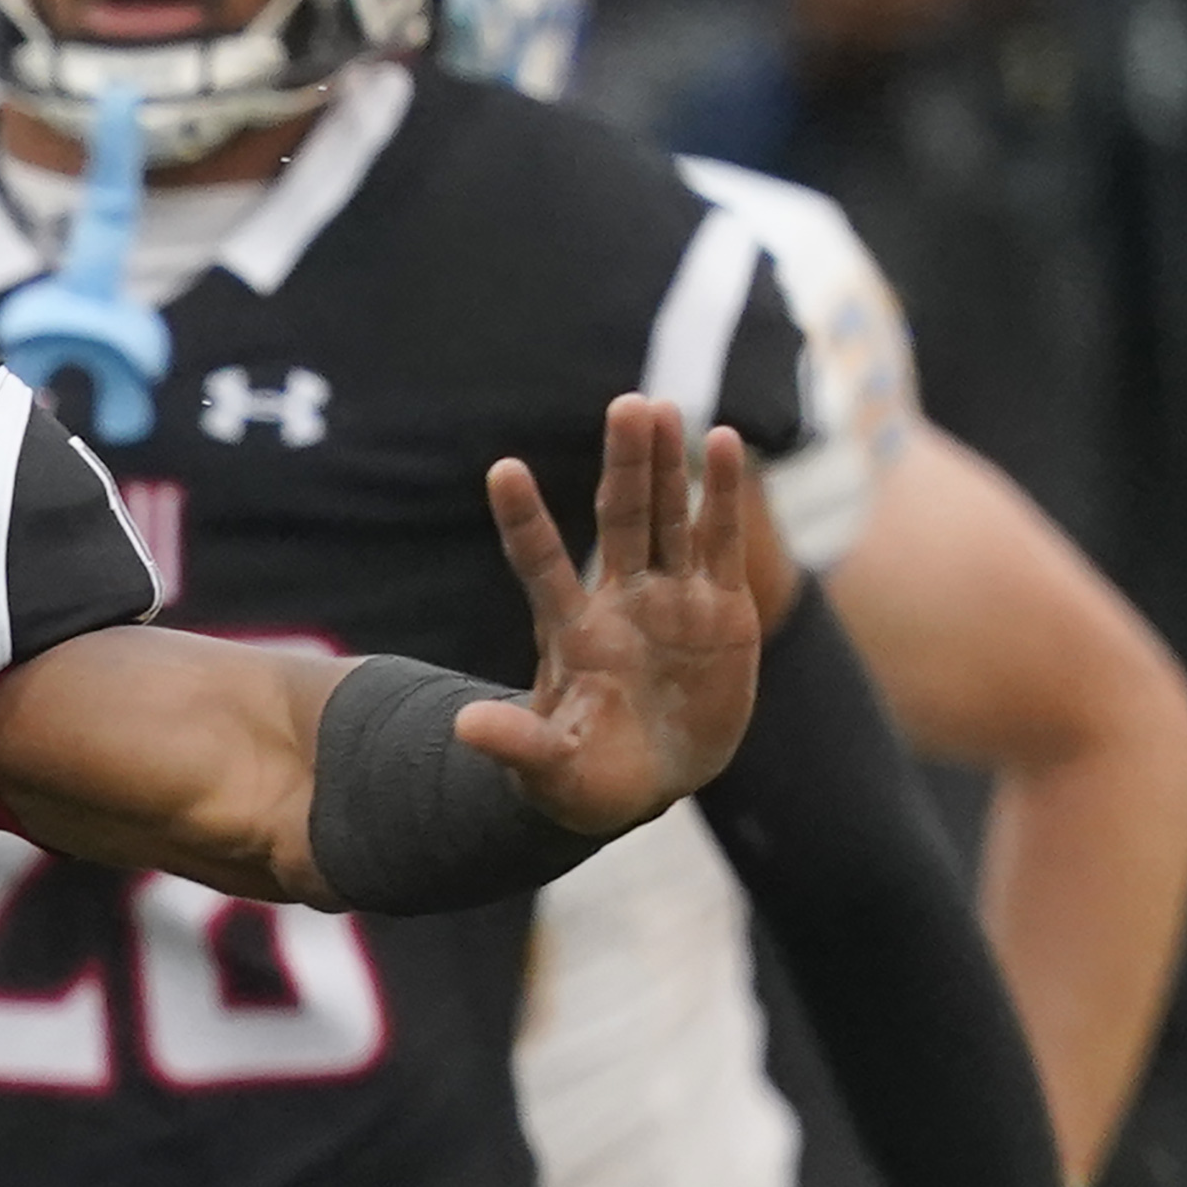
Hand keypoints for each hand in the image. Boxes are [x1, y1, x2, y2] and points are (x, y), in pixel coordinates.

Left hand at [463, 397, 782, 834]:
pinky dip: (721, 495)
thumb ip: (516, 745)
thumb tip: (463, 728)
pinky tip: (723, 441)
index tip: (501, 470)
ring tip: (664, 410)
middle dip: (625, 465)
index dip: (524, 520)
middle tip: (625, 406)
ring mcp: (669, 599)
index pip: (539, 563)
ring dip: (667, 466)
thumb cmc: (586, 779)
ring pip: (668, 518)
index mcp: (571, 631)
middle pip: (620, 519)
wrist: (649, 780)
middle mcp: (618, 601)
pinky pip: (720, 543)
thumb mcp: (548, 769)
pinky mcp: (719, 610)